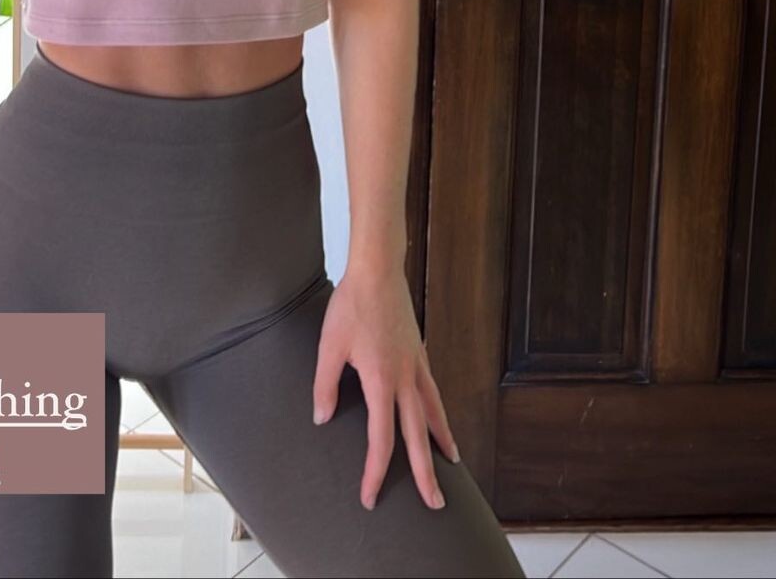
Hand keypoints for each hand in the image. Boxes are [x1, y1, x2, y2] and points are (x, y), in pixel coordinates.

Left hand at [312, 263, 459, 511]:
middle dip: (424, 474)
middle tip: (435, 505)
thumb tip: (322, 419)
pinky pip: (433, 390)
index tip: (370, 498)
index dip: (376, 472)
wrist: (378, 269)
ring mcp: (416, 365)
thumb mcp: (329, 346)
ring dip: (442, 441)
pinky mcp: (419, 351)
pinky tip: (438, 416)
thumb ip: (325, 386)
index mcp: (381, 382)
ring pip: (434, 413)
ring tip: (452, 463)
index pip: (381, 440)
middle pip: (418, 437)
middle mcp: (405, 379)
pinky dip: (439, 410)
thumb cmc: (350, 305)